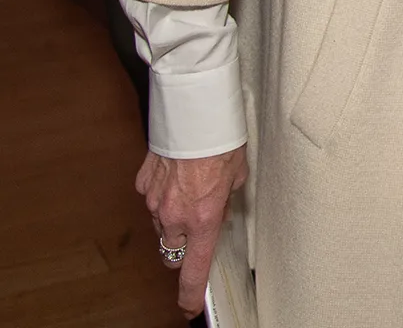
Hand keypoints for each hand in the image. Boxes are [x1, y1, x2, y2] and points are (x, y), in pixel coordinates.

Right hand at [137, 144, 248, 315]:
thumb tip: (222, 205)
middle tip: (194, 231)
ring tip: (190, 189)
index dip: (191, 293)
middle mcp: (176, 216)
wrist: (196, 116)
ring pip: (161, 225)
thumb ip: (227, 199)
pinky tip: (176, 175)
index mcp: (204, 219)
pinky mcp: (143, 185)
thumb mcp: (237, 176)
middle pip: (172, 250)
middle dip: (182, 247)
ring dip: (172, 218)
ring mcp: (155, 202)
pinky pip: (151, 199)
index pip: (194, 269)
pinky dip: (162, 194)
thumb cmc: (221, 144)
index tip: (190, 307)